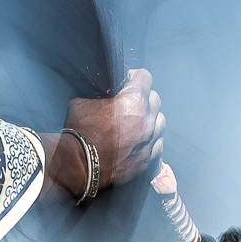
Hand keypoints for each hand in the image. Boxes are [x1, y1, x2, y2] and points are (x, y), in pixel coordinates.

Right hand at [52, 68, 165, 195]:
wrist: (81, 164)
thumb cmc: (80, 132)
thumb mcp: (83, 102)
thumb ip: (99, 94)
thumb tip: (102, 93)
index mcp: (134, 101)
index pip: (145, 78)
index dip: (135, 77)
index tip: (128, 82)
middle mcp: (146, 120)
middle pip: (155, 99)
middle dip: (143, 98)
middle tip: (130, 103)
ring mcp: (149, 140)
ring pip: (160, 121)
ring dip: (150, 118)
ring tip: (137, 122)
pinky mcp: (147, 158)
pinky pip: (158, 143)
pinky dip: (151, 139)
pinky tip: (139, 139)